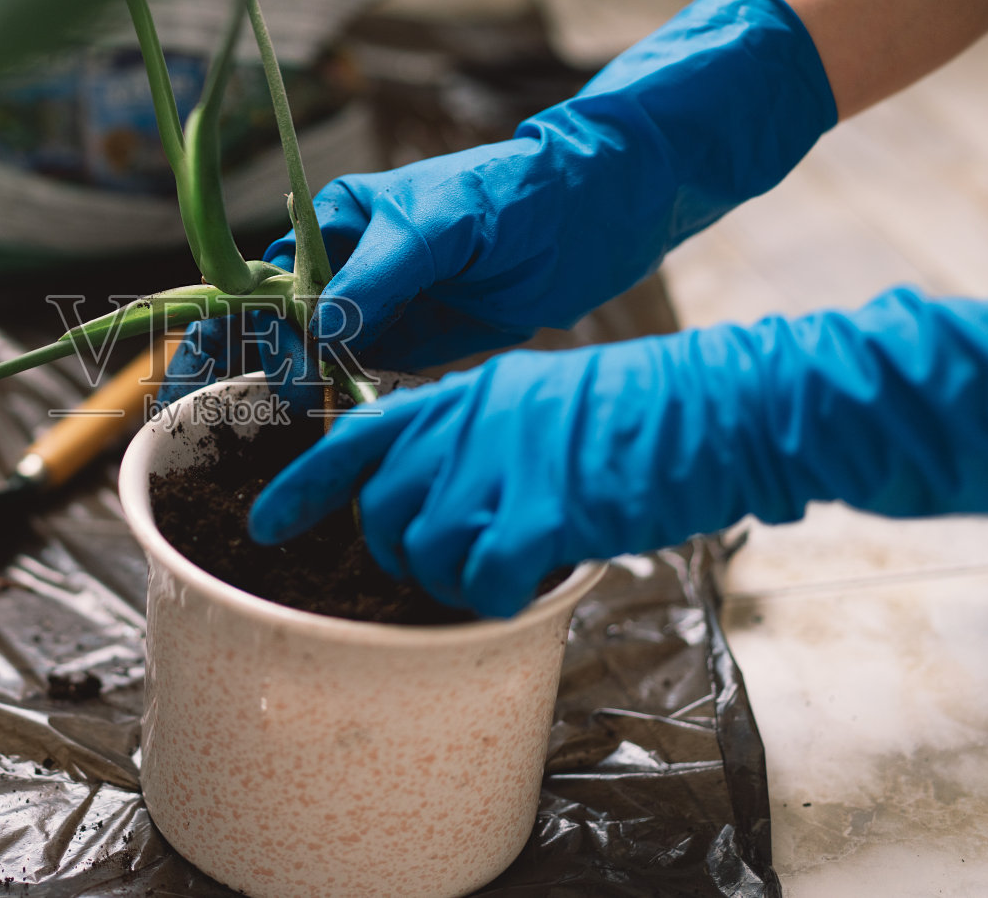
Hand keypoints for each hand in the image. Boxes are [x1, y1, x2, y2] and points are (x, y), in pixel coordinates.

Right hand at [165, 0, 836, 397]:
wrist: (589, 214)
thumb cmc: (510, 195)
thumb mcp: (438, 227)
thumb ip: (376, 278)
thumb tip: (317, 329)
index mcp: (330, 224)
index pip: (256, 278)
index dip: (222, 326)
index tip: (209, 374)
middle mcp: (339, 267)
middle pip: (263, 326)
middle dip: (232, 370)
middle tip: (213, 421)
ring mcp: (369, 310)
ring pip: (302, 359)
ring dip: (278, 396)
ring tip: (254, 439)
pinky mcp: (405, 345)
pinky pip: (351, 380)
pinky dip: (329, 407)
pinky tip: (309, 436)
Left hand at [248, 289, 987, 617]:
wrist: (723, 405)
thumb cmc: (644, 412)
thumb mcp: (538, 401)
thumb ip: (476, 438)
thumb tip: (438, 494)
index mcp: (463, 391)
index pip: (354, 437)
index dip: (301, 486)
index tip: (265, 524)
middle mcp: (464, 422)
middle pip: (379, 511)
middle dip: (396, 553)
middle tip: (445, 562)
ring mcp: (496, 463)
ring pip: (422, 551)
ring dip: (454, 578)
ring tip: (505, 565)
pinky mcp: (537, 510)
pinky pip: (481, 581)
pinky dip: (499, 596)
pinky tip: (532, 577)